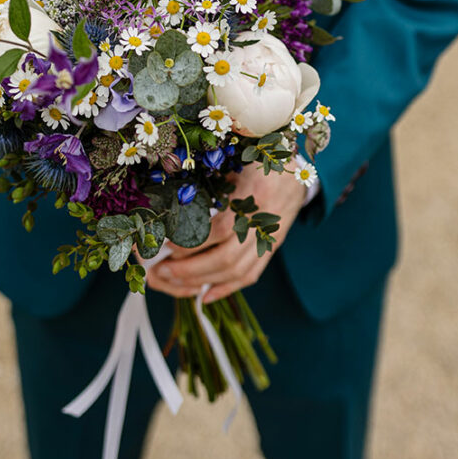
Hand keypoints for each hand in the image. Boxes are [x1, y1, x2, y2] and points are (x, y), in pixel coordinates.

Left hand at [146, 160, 306, 303]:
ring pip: (236, 272)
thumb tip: (174, 205)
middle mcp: (264, 223)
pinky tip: (204, 295)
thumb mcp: (236, 163)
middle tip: (163, 270)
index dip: (194, 241)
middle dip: (191, 269)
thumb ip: (212, 183)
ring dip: (202, 280)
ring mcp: (268, 240)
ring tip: (174, 280)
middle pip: (227, 258)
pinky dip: (226, 288)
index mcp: (255, 196)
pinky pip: (250, 275)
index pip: (222, 228)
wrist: (295, 174)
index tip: (169, 245)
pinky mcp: (270, 250)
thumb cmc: (259, 164)